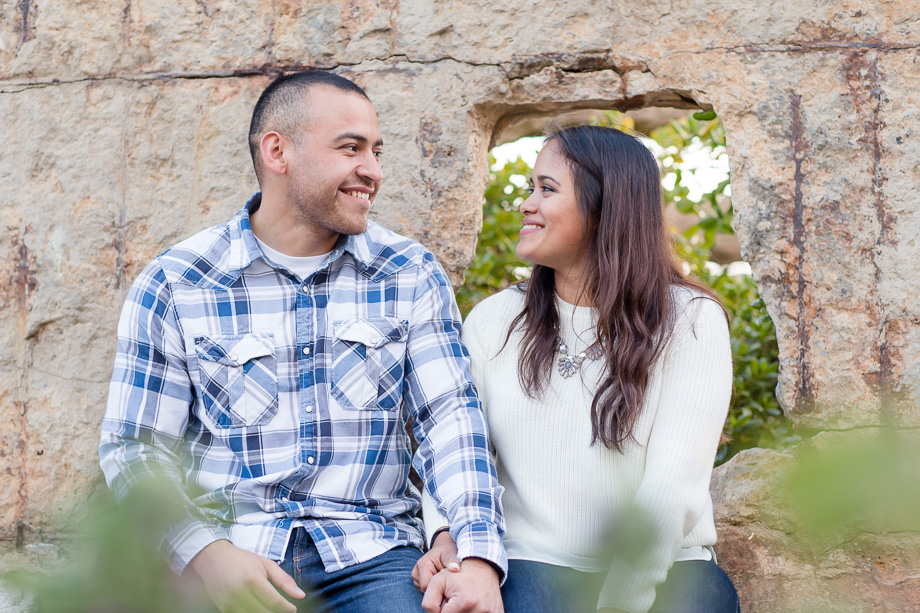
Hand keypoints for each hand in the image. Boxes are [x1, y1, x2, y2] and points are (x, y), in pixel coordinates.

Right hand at [188, 540, 305, 612]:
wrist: (213, 559)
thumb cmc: (242, 560)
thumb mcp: (266, 564)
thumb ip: (284, 580)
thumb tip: (300, 595)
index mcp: (252, 579)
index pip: (274, 601)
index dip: (286, 608)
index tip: (292, 609)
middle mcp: (240, 592)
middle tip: (283, 610)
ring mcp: (230, 602)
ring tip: (271, 608)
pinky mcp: (224, 609)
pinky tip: (259, 608)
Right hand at [412, 530, 460, 591]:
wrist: (442, 549)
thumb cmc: (446, 552)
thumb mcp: (450, 554)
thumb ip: (452, 561)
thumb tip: (456, 568)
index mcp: (423, 565)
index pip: (426, 586)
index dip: (438, 589)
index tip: (448, 586)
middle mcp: (416, 572)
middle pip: (425, 589)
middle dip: (437, 589)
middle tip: (447, 582)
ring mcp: (416, 577)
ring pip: (425, 591)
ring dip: (435, 588)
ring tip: (444, 580)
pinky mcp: (418, 581)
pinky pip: (426, 590)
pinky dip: (433, 588)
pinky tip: (440, 582)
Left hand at [421, 557, 502, 612]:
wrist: (483, 565)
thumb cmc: (459, 572)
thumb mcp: (437, 580)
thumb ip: (428, 601)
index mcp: (464, 603)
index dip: (440, 609)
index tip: (445, 599)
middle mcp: (479, 611)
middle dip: (451, 611)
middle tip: (455, 600)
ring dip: (462, 612)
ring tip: (464, 601)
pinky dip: (474, 612)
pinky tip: (474, 604)